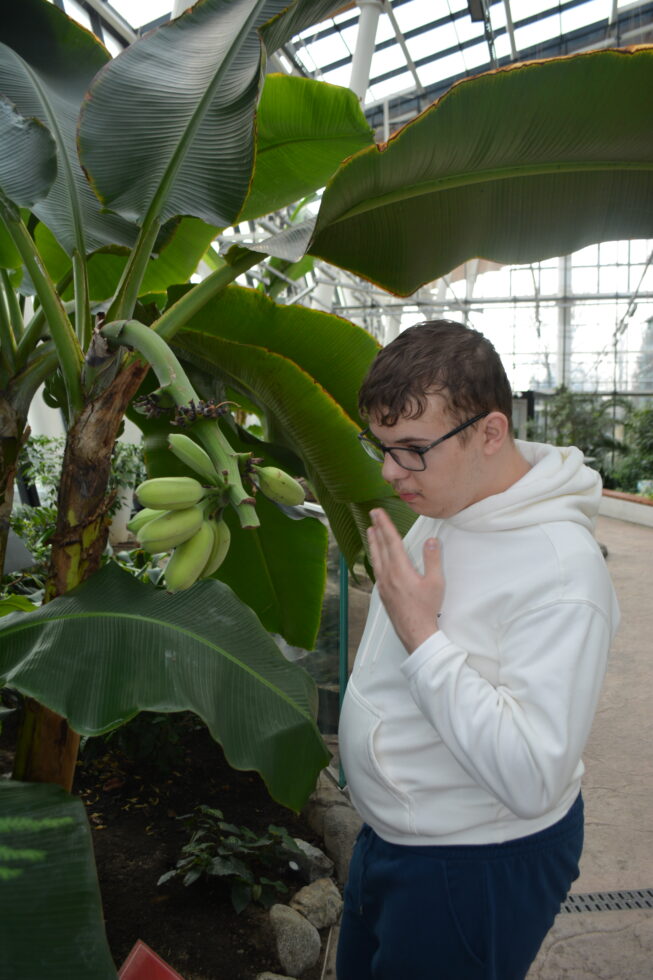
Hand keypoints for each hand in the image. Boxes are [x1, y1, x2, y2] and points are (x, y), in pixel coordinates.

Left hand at [367, 508, 443, 653]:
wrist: (415, 632)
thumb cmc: (426, 609)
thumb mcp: (435, 582)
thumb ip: (432, 559)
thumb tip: (431, 540)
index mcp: (400, 569)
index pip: (391, 541)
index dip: (385, 524)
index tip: (378, 512)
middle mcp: (388, 575)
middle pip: (380, 546)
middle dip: (377, 529)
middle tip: (372, 515)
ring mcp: (383, 585)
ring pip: (375, 558)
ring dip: (373, 543)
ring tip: (370, 531)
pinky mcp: (383, 593)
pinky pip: (376, 569)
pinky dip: (375, 558)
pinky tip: (376, 558)